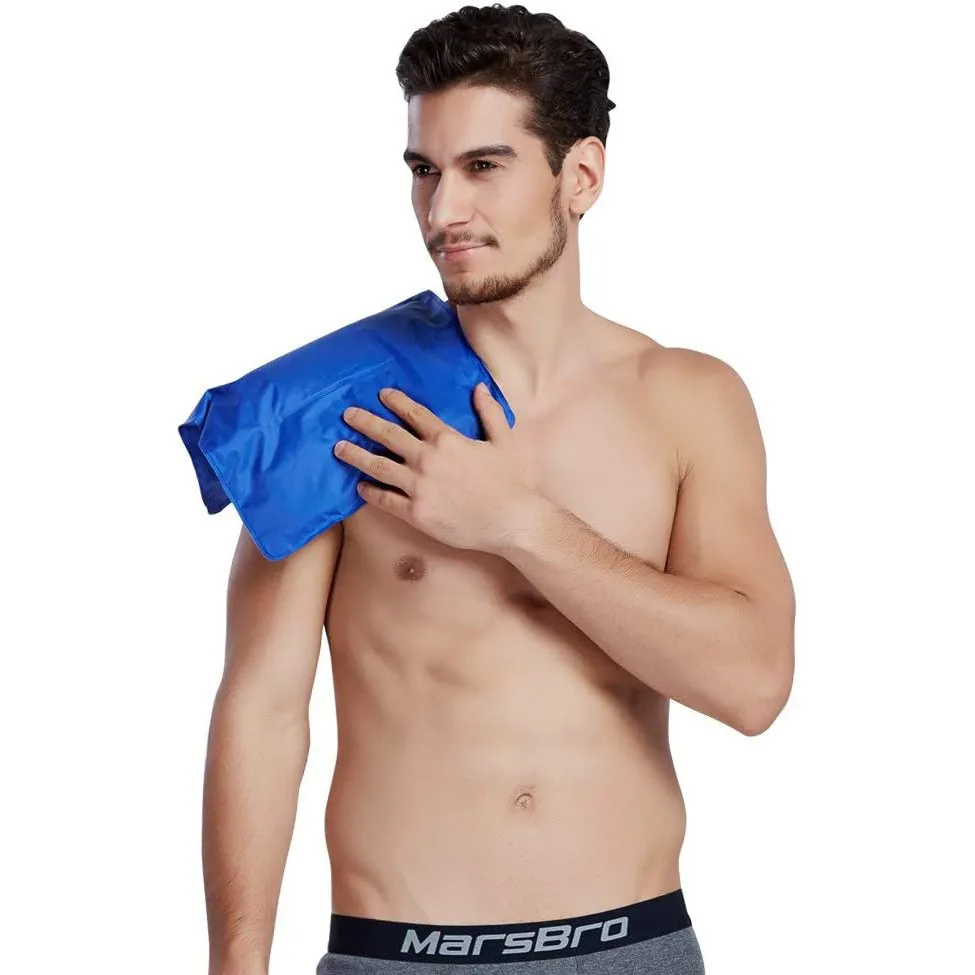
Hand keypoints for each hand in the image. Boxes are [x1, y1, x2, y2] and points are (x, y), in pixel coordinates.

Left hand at [333, 383, 539, 553]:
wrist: (511, 521)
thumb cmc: (511, 482)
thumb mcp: (504, 441)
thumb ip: (489, 412)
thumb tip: (480, 388)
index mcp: (447, 439)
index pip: (414, 414)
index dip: (396, 402)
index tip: (382, 394)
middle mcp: (427, 459)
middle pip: (387, 435)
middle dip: (364, 422)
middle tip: (347, 415)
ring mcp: (419, 487)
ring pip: (378, 466)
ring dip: (356, 455)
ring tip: (339, 448)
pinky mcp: (416, 513)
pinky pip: (385, 500)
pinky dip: (370, 492)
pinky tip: (360, 486)